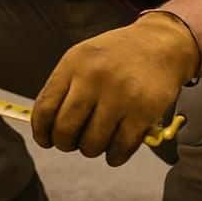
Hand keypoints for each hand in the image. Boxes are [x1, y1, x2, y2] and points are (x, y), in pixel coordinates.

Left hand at [31, 12, 198, 164]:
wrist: (161, 44)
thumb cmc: (117, 55)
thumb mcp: (83, 57)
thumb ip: (63, 86)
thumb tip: (44, 126)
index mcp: (74, 64)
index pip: (45, 108)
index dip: (41, 132)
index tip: (45, 140)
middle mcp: (94, 78)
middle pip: (65, 129)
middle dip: (64, 144)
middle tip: (71, 143)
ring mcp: (120, 96)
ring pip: (92, 143)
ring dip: (90, 149)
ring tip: (95, 141)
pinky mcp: (143, 112)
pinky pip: (120, 148)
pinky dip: (114, 156)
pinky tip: (114, 150)